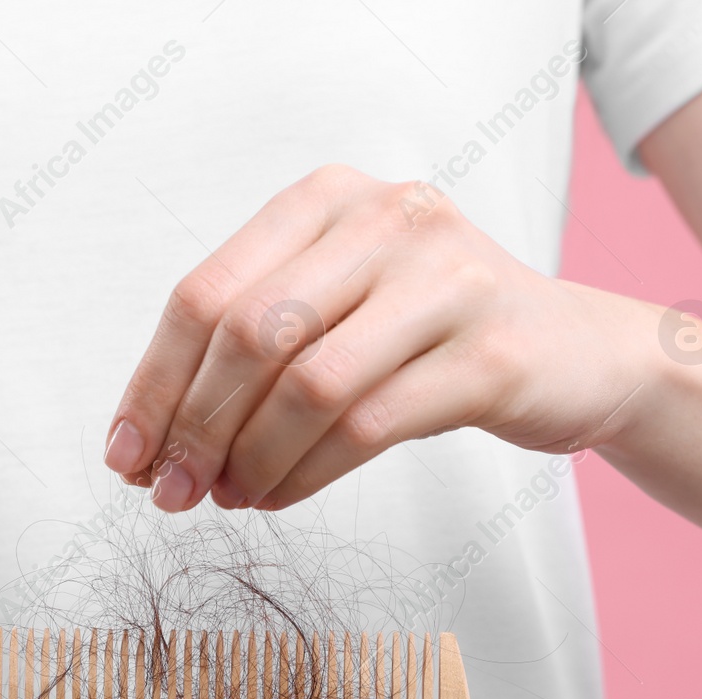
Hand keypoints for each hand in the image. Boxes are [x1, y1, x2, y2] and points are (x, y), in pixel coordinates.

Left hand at [103, 164, 653, 509]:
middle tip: (171, 492)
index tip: (125, 455)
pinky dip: (306, 475)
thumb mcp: (337, 304)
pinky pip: (367, 427)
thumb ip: (252, 344)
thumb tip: (153, 437)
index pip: (207, 293)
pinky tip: (280, 497)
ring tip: (230, 497)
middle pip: (249, 334)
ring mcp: (446, 280)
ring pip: (307, 385)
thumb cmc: (428, 335)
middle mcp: (386, 219)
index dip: (154, 382)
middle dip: (195, 427)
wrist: (576, 354)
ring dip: (250, 459)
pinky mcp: (489, 352)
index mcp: (327, 198)